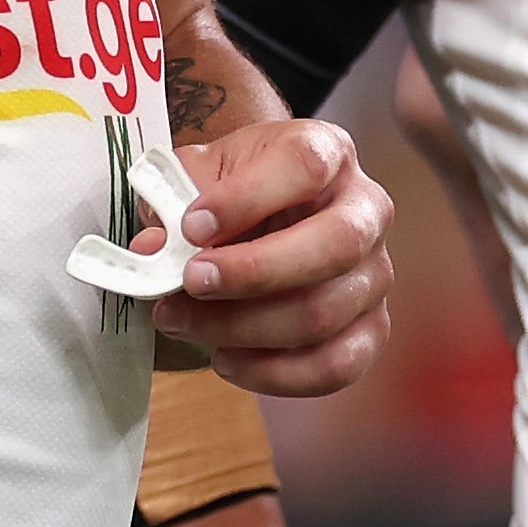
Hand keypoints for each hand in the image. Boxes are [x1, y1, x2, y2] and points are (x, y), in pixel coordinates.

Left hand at [146, 115, 389, 396]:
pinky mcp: (371, 330)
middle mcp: (366, 210)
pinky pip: (334, 365)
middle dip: (254, 272)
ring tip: (183, 322)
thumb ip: (174, 204)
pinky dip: (272, 373)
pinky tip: (225, 359)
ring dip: (243, 328)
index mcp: (328, 153)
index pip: (306, 166)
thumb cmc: (232, 196)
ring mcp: (375, 274)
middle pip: (335, 245)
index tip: (191, 226)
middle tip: (190, 282)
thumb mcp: (200, 179)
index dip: (247, 199)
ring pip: (324, 312)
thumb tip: (153, 249)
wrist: (258, 222)